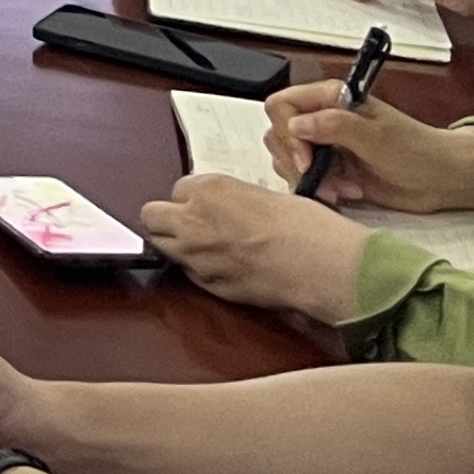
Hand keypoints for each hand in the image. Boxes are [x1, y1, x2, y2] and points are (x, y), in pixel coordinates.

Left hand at [137, 174, 372, 323]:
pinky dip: (201, 270)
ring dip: (179, 244)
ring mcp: (197, 256)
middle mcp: (192, 220)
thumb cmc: (306, 225)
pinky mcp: (209, 286)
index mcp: (208, 190)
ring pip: (164, 247)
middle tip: (190, 223)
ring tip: (207, 246)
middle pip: (151, 216)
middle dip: (167, 218)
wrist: (322, 266)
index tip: (208, 204)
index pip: (178, 188)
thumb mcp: (264, 196)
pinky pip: (191, 274)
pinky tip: (226, 268)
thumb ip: (231, 200)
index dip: (194, 197)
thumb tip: (224, 209)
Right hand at [258, 78, 473, 211]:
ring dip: (309, 180)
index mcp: (331, 99)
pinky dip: (319, 191)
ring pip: (288, 160)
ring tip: (341, 189)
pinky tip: (344, 194)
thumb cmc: (418, 150)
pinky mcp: (331, 171)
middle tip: (321, 179)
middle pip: (279, 135)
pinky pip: (305, 180)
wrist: (442, 180)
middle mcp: (323, 120)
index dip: (287, 132)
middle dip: (297, 162)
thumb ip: (334, 126)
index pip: (283, 106)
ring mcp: (326, 146)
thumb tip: (295, 125)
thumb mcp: (377, 136)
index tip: (306, 157)